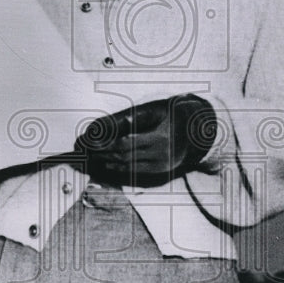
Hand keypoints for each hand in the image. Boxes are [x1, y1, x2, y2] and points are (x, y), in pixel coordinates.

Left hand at [75, 94, 216, 184]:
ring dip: (108, 162)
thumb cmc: (173, 116)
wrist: (196, 131)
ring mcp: (161, 165)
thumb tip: (117, 120)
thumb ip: (137, 117)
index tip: (92, 142)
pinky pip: (136, 171)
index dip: (107, 144)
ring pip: (128, 166)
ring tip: (93, 156)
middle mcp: (161, 155)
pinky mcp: (160, 171)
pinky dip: (119, 168)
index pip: (126, 144)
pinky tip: (108, 163)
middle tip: (87, 150)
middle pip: (124, 156)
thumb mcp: (158, 111)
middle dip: (104, 154)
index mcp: (161, 139)